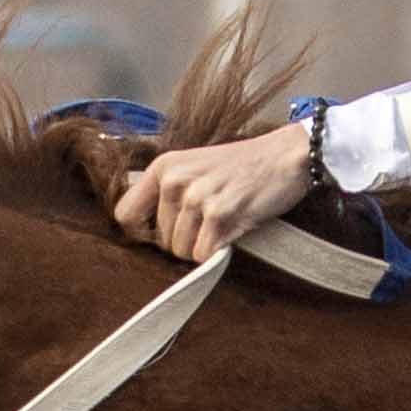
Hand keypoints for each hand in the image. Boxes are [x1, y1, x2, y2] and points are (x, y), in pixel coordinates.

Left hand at [120, 122, 319, 263]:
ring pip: (181, 250)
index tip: (164, 233)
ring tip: (223, 225)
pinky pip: (203, 254)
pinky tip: (234, 229)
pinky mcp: (220, 214)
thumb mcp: (196, 166)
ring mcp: (196, 198)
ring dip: (202, 247)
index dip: (143, 231)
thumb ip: (170, 190)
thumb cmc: (244, 165)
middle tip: (210, 225)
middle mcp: (175, 181)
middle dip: (184, 241)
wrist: (285, 156)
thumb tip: (148, 228)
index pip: (125, 214)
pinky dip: (218, 251)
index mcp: (164, 167)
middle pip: (160, 240)